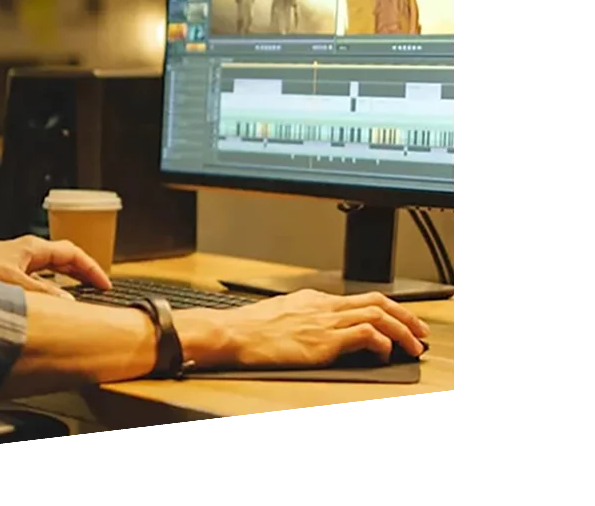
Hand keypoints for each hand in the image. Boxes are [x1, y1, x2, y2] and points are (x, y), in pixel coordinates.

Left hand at [0, 236, 110, 298]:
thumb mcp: (12, 283)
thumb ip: (42, 292)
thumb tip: (69, 302)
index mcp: (30, 248)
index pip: (71, 253)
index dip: (91, 268)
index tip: (106, 284)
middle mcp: (22, 253)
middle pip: (61, 259)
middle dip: (81, 273)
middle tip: (97, 290)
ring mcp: (11, 263)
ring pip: (46, 270)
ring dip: (63, 282)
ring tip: (77, 297)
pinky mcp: (0, 276)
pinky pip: (32, 281)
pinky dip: (45, 290)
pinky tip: (43, 305)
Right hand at [211, 289, 429, 367]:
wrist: (233, 333)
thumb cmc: (249, 329)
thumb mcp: (281, 314)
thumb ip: (304, 317)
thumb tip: (317, 330)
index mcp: (313, 299)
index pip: (359, 299)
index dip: (385, 309)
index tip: (397, 321)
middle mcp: (324, 306)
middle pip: (376, 301)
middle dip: (405, 315)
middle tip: (419, 330)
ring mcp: (325, 322)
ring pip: (378, 315)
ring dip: (402, 330)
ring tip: (413, 345)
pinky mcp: (324, 341)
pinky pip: (366, 335)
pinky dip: (382, 342)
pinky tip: (384, 353)